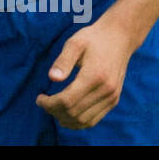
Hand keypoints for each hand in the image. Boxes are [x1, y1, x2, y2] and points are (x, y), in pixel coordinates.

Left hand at [35, 14, 136, 128]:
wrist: (120, 37)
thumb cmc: (93, 38)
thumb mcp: (75, 43)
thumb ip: (63, 61)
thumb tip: (52, 78)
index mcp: (94, 76)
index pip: (67, 101)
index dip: (49, 104)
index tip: (39, 98)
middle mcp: (105, 90)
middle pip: (74, 113)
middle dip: (54, 111)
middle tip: (44, 103)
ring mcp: (111, 97)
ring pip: (84, 121)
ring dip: (65, 119)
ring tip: (53, 109)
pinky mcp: (114, 100)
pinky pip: (94, 119)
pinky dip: (78, 121)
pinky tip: (67, 114)